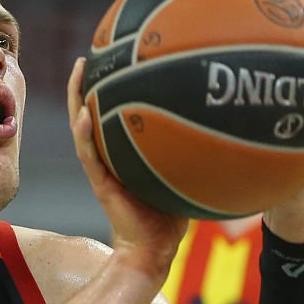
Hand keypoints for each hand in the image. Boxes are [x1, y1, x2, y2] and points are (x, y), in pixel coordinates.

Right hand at [67, 57, 187, 281]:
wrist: (153, 249)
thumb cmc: (171, 214)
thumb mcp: (185, 173)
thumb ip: (195, 150)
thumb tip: (226, 121)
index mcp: (121, 151)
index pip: (111, 113)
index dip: (109, 87)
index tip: (113, 57)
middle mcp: (107, 156)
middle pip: (89, 112)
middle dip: (86, 84)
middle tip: (90, 55)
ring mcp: (101, 168)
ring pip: (82, 127)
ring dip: (77, 99)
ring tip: (80, 72)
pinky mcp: (100, 183)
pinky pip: (89, 155)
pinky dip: (84, 134)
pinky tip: (84, 113)